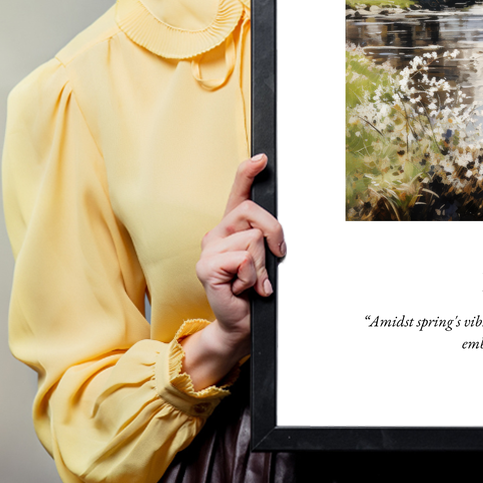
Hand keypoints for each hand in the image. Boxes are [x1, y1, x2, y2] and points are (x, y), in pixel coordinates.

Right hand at [181, 154, 285, 388]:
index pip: (238, 192)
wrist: (241, 323)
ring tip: (254, 281)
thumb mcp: (266, 258)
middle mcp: (217, 233)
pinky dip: (252, 277)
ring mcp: (208, 249)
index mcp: (232, 227)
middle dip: (274, 234)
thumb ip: (267, 239)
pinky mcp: (206, 267)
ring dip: (262, 265)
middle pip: (253, 212)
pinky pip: (243, 259)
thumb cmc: (255, 290)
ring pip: (253, 239)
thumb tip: (276, 231)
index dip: (248, 172)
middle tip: (275, 258)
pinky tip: (243, 288)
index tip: (262, 158)